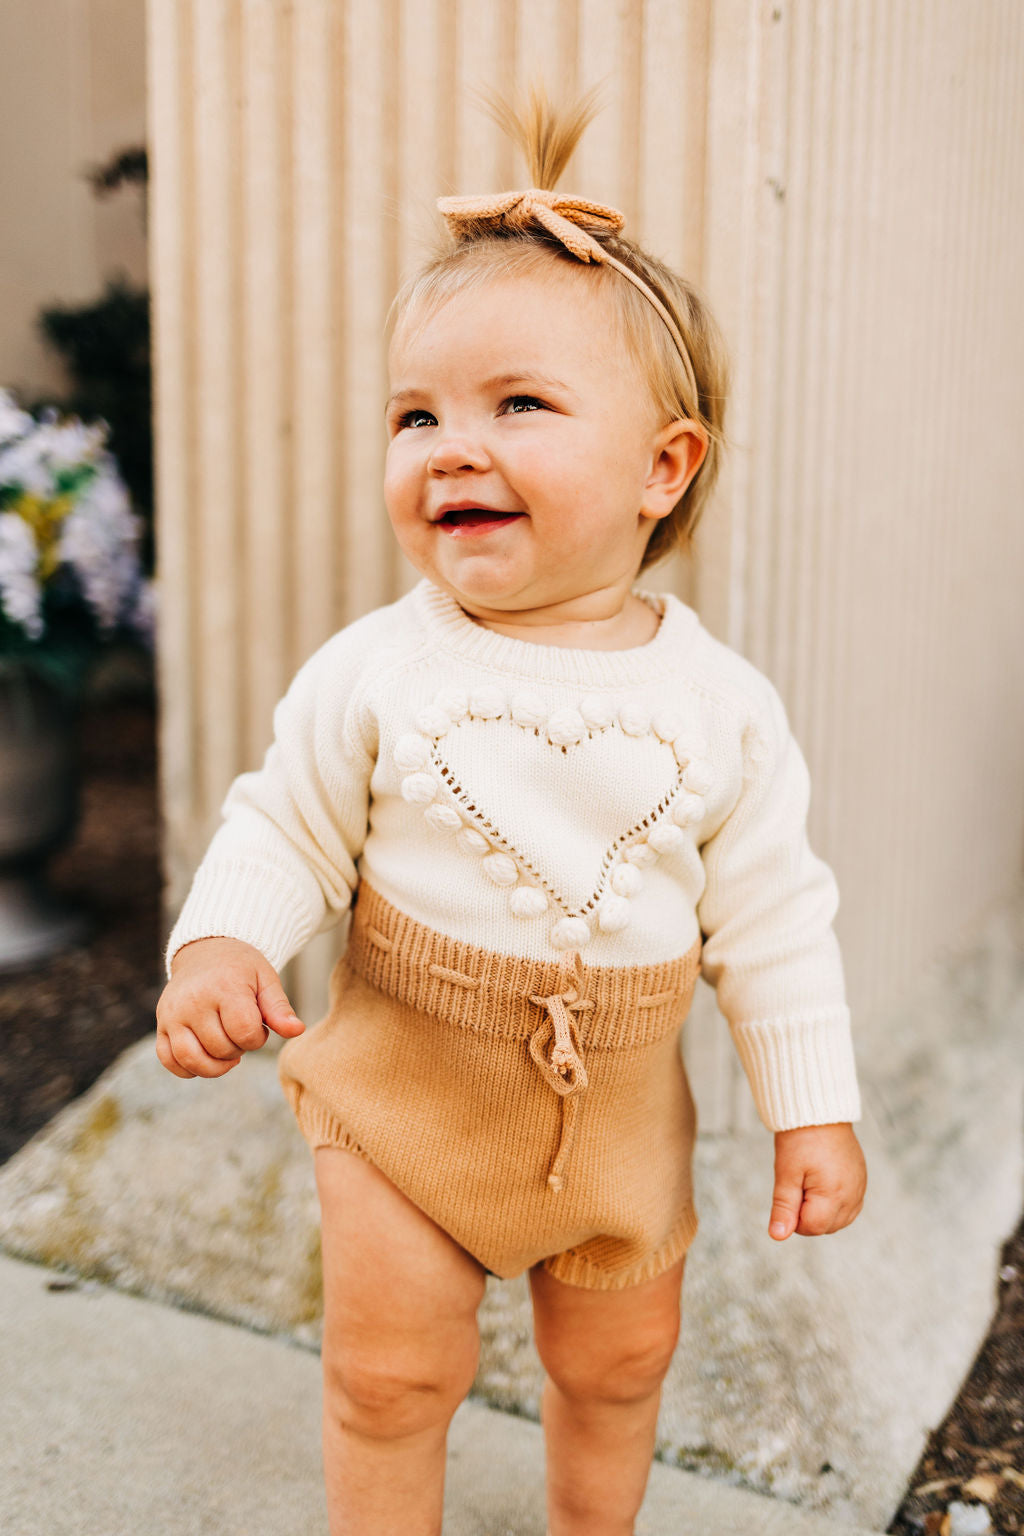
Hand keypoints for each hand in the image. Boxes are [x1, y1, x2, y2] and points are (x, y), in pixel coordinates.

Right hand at [155, 936, 304, 1079]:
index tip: (258, 1026)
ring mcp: (173, 1013)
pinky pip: (168, 1059)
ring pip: (192, 1060)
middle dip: (239, 1048)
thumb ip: (279, 1008)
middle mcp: (193, 1001)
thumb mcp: (266, 979)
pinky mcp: (161, 1023)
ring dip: (215, 1066)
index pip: (244, 1032)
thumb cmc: (240, 968)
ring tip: (227, 1052)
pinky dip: (187, 1069)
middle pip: (221, 1048)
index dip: (257, 1038)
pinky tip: (204, 1059)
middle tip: (241, 1031)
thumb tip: (296, 1031)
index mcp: (224, 987)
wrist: (205, 951)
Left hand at [768, 1122, 865, 1239]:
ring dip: (822, 1211)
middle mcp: (853, 1195)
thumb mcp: (786, 1173)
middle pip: (826, 1227)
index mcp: (835, 1194)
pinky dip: (834, 1203)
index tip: (789, 1191)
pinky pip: (850, 1206)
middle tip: (798, 1183)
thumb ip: (784, 1207)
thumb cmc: (800, 1139)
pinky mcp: (861, 1180)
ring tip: (809, 1181)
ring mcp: (860, 1188)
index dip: (793, 1216)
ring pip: (839, 1220)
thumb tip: (777, 1236)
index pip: (812, 1227)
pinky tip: (822, 1184)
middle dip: (807, 1214)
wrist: (819, 1111)